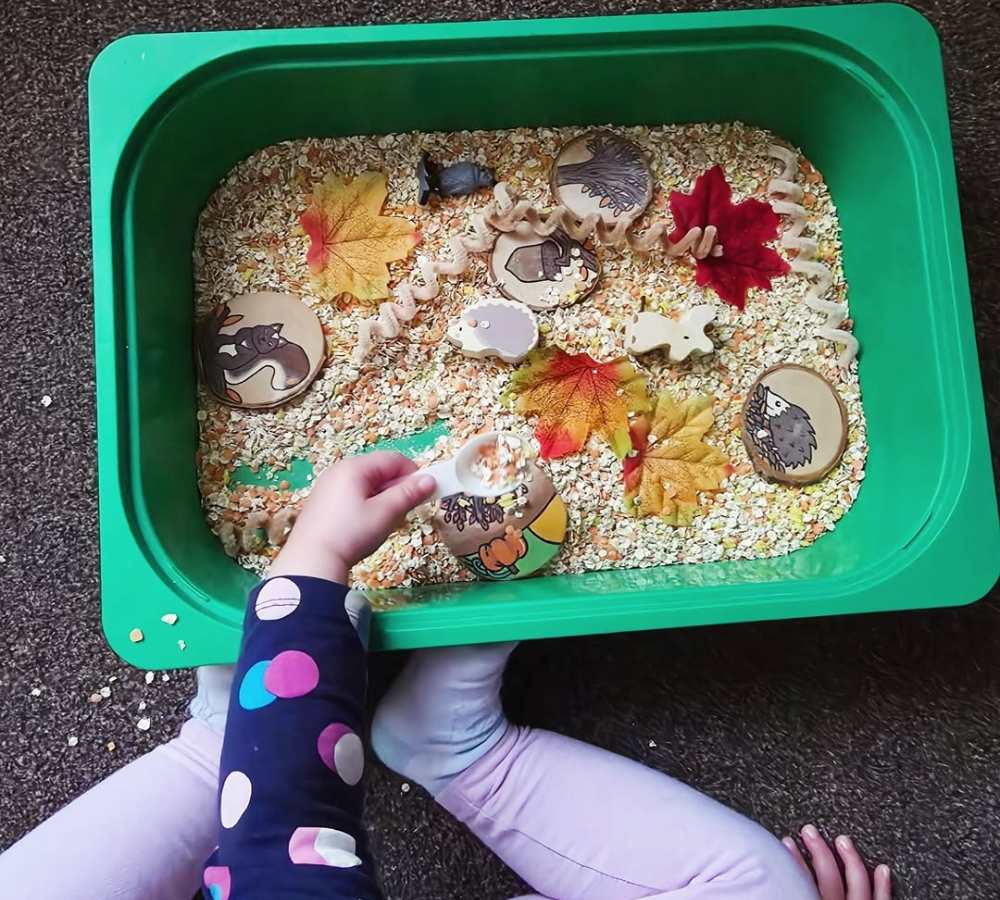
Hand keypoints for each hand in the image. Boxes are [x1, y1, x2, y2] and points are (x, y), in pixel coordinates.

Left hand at [268, 452, 435, 583]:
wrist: (312, 560)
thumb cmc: (351, 533)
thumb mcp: (385, 513)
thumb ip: (408, 494)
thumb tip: (430, 480)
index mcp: (354, 468)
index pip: (393, 459)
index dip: (413, 474)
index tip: (424, 493)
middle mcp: (339, 471)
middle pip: (379, 471)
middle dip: (398, 488)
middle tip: (406, 511)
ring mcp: (328, 487)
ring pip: (367, 485)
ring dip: (384, 499)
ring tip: (386, 522)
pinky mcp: (322, 503)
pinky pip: (353, 496)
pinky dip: (367, 506)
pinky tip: (367, 527)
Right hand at [783, 825, 890, 899]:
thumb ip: (792, 891)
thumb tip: (773, 885)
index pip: (802, 879)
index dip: (794, 859)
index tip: (787, 842)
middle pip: (828, 876)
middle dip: (818, 849)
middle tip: (809, 830)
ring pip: (857, 882)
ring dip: (850, 859)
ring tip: (843, 840)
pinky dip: (883, 885)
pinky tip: (883, 869)